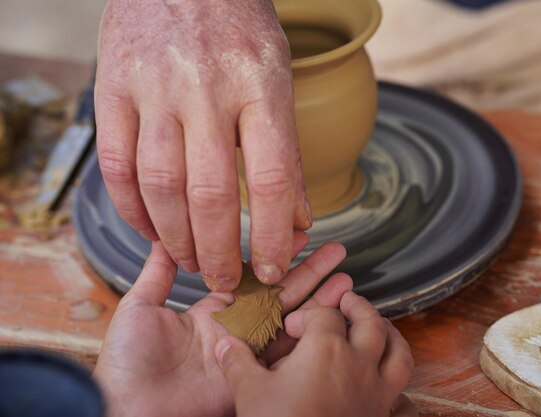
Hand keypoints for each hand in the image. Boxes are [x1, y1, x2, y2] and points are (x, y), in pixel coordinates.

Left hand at [93, 232, 350, 416]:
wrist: (129, 407)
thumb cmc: (126, 363)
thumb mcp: (139, 309)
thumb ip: (157, 275)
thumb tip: (163, 239)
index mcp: (212, 312)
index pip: (254, 277)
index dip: (276, 255)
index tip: (298, 232)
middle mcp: (237, 331)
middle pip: (281, 295)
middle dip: (310, 272)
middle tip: (336, 250)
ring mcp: (248, 354)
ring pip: (292, 321)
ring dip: (320, 299)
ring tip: (345, 276)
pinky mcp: (255, 376)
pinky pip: (289, 353)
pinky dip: (313, 334)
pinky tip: (334, 315)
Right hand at [96, 0, 309, 291]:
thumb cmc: (237, 29)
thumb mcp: (278, 78)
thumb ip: (287, 151)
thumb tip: (297, 218)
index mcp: (260, 86)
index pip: (272, 179)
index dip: (274, 237)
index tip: (274, 271)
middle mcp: (206, 90)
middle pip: (211, 195)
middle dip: (220, 252)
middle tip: (225, 281)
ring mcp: (154, 89)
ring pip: (160, 186)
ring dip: (176, 238)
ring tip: (192, 263)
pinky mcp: (112, 88)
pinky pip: (116, 164)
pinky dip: (133, 208)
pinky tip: (151, 229)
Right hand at [215, 291, 413, 416]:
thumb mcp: (250, 393)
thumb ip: (238, 363)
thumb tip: (225, 345)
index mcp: (326, 349)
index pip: (324, 315)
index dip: (307, 315)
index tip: (292, 327)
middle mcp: (358, 363)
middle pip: (370, 321)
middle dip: (358, 307)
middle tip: (348, 300)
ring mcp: (376, 390)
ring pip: (397, 350)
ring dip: (390, 333)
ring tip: (380, 327)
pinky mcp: (383, 413)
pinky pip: (403, 386)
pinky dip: (400, 372)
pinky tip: (391, 375)